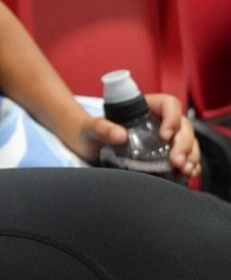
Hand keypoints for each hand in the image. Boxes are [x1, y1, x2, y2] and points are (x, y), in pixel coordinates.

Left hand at [76, 95, 199, 183]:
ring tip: (185, 170)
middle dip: (184, 143)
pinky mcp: (165, 154)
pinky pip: (186, 157)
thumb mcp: (91, 128)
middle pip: (183, 125)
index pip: (169, 104)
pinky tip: (188, 175)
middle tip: (176, 161)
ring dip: (191, 156)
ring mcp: (165, 138)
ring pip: (188, 142)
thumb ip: (101, 128)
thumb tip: (120, 134)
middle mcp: (159, 120)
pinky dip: (190, 165)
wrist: (88, 148)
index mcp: (145, 107)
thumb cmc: (90, 132)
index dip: (172, 118)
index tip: (164, 136)